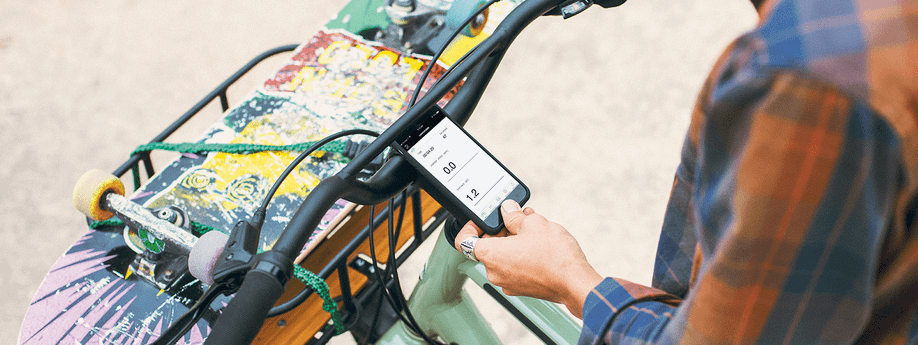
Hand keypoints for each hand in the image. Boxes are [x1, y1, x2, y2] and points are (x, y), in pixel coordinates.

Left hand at [454, 200, 602, 317]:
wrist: (575, 282)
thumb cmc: (554, 256)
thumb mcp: (533, 223)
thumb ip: (514, 215)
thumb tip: (508, 210)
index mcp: (491, 255)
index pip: (465, 241)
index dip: (470, 226)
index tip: (480, 219)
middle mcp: (495, 273)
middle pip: (487, 247)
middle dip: (501, 230)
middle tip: (516, 218)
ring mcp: (508, 283)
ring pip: (503, 256)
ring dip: (513, 241)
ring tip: (532, 228)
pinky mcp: (522, 288)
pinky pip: (514, 267)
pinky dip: (521, 254)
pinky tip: (537, 244)